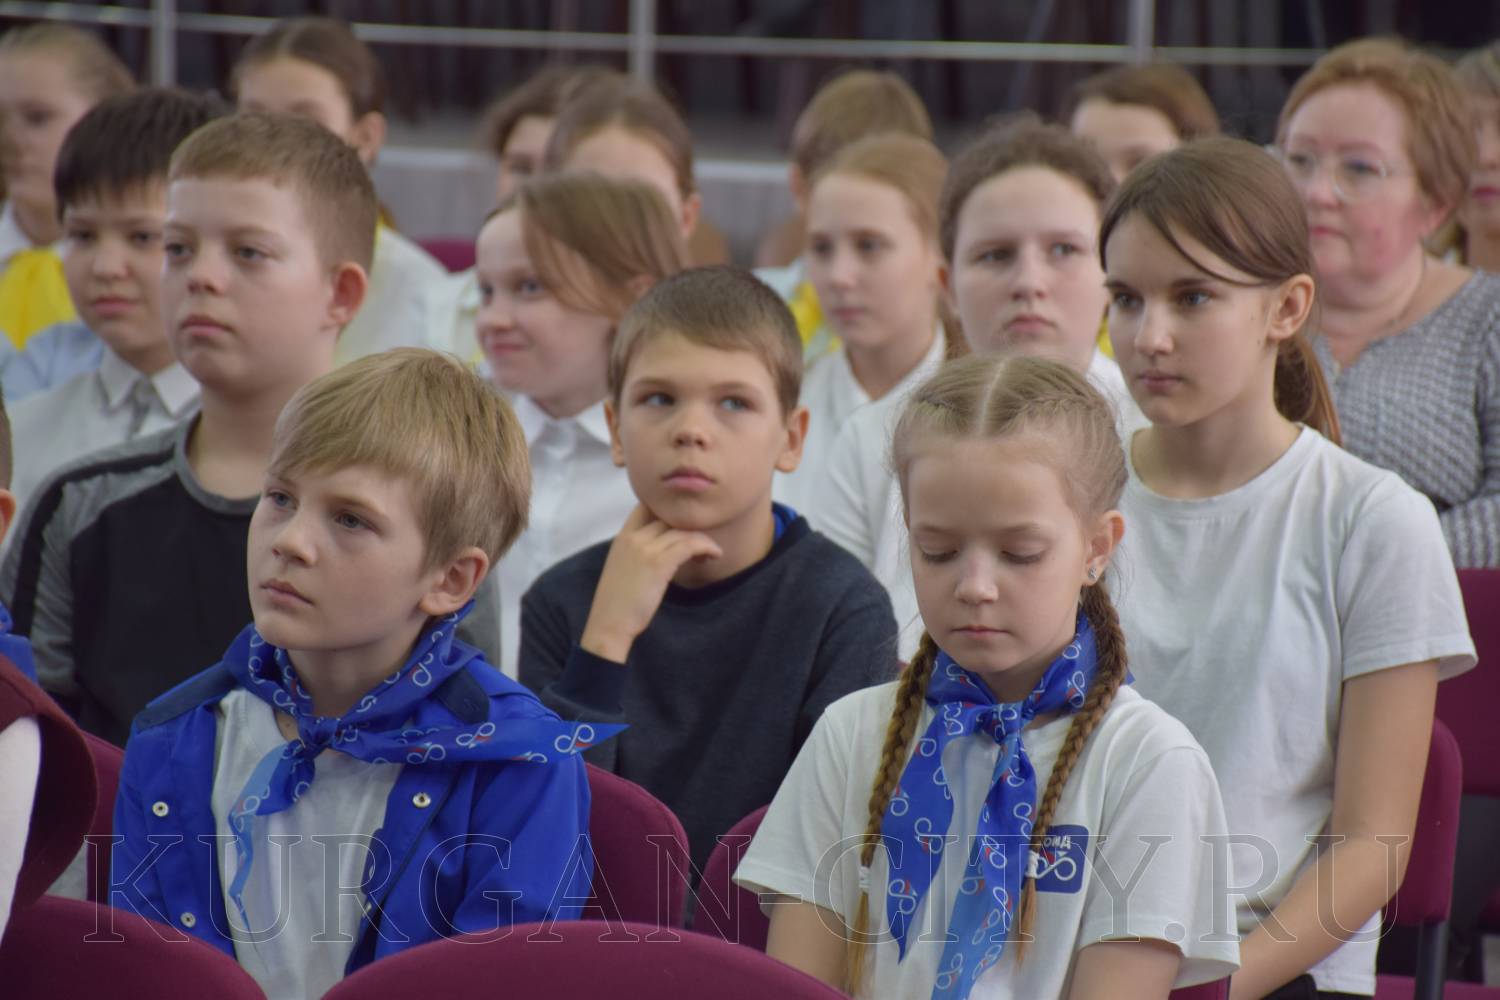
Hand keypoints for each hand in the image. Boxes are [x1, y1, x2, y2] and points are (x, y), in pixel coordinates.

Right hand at [579, 505, 721, 662]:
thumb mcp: (623, 568)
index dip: (669, 511)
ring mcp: (645, 548)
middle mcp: (633, 537)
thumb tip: (663, 549)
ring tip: (710, 554)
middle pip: (670, 517)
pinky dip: (707, 547)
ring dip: (702, 539)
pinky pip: (690, 544)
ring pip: (683, 530)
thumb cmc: (617, 604)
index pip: (647, 505)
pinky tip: (713, 556)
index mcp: (623, 537)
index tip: (684, 527)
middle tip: (701, 543)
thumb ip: (639, 553)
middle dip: (689, 527)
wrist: (609, 624)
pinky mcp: (659, 563)